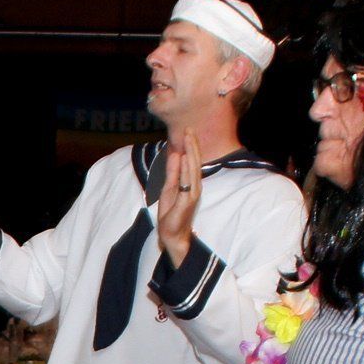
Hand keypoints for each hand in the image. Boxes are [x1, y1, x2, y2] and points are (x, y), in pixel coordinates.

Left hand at [155, 128, 202, 268]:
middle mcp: (194, 187)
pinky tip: (187, 158)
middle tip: (189, 129)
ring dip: (192, 153)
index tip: (187, 131)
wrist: (171, 234)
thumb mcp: (169, 188)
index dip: (190, 147)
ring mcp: (192, 194)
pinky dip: (187, 170)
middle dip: (192, 145)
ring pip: (193, 169)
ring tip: (189, 138)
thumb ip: (173, 172)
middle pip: (195, 162)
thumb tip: (177, 154)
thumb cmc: (172, 213)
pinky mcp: (188, 201)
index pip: (192, 162)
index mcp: (190, 183)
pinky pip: (188, 182)